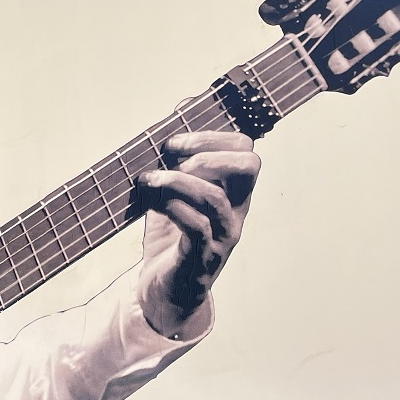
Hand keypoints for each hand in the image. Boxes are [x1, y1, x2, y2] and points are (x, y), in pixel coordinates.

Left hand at [136, 131, 259, 337]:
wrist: (164, 292)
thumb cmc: (171, 238)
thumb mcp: (173, 191)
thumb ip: (179, 157)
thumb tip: (181, 108)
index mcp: (232, 190)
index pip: (245, 148)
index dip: (211, 136)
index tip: (172, 144)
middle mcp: (235, 210)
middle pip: (249, 166)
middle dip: (207, 153)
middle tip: (173, 160)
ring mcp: (222, 235)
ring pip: (217, 198)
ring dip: (178, 181)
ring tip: (150, 180)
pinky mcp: (203, 258)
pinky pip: (197, 227)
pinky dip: (172, 207)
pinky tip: (153, 203)